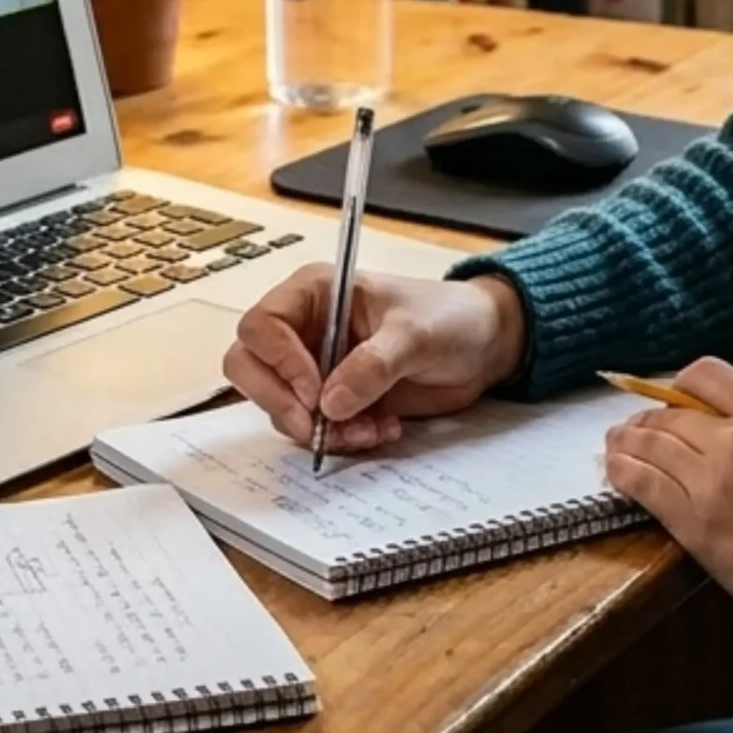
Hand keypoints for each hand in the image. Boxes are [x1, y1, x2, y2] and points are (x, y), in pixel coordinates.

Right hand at [223, 267, 526, 452]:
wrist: (482, 346)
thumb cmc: (449, 317)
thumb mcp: (415, 334)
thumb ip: (374, 364)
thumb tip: (332, 401)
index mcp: (315, 293)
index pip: (261, 326)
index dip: (278, 362)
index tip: (315, 390)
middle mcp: (305, 329)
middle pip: (250, 368)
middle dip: (279, 402)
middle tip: (316, 427)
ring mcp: (316, 367)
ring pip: (280, 406)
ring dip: (317, 428)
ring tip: (369, 429)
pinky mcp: (334, 400)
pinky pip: (313, 428)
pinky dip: (340, 438)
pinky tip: (380, 429)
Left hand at [604, 356, 732, 648]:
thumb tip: (725, 428)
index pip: (705, 375)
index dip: (678, 385)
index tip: (670, 399)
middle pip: (670, 415)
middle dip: (646, 419)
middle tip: (633, 428)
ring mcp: (710, 481)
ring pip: (649, 445)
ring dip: (625, 443)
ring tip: (615, 446)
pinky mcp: (694, 524)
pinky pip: (643, 485)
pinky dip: (623, 474)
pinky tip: (615, 472)